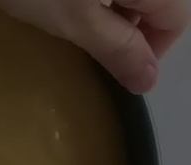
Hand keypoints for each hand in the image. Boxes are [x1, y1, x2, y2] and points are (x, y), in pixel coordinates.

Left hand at [0, 0, 189, 93]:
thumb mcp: (77, 21)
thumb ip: (117, 48)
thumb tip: (148, 80)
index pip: (176, 19)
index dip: (152, 51)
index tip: (120, 69)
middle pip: (157, 1)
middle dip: (131, 27)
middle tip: (92, 44)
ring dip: (114, 9)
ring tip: (75, 19)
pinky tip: (65, 0)